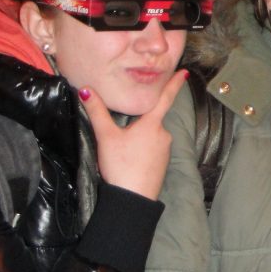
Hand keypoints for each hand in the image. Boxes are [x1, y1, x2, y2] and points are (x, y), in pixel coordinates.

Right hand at [80, 69, 187, 199]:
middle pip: (150, 120)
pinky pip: (151, 150)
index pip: (165, 98)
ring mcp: (165, 150)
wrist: (133, 198)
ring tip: (122, 152)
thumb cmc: (121, 165)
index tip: (185, 73)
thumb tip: (85, 90)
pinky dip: (141, 151)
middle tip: (121, 135)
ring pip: (150, 136)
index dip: (174, 84)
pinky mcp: (162, 163)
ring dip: (138, 139)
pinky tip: (129, 160)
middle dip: (137, 124)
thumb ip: (97, 112)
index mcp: (153, 124)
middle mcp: (164, 134)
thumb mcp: (106, 137)